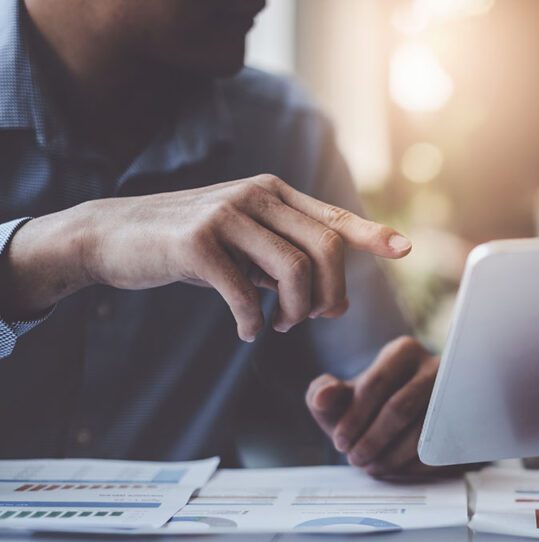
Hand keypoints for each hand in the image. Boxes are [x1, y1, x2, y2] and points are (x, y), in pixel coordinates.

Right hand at [1, 174, 410, 339]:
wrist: (116, 236)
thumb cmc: (191, 245)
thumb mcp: (245, 245)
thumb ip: (288, 261)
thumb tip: (335, 300)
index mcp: (274, 193)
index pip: (334, 217)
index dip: (372, 235)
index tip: (404, 250)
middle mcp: (256, 194)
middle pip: (325, 250)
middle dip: (329, 295)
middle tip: (310, 319)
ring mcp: (226, 213)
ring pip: (294, 271)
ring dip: (295, 312)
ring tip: (278, 326)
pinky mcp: (197, 241)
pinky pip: (246, 293)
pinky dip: (253, 322)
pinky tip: (248, 331)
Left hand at [306, 336, 455, 479]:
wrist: (407, 420)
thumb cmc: (369, 406)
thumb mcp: (340, 397)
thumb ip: (322, 393)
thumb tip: (323, 396)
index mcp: (403, 352)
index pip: (376, 384)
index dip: (354, 418)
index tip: (340, 443)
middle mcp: (435, 366)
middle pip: (400, 408)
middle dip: (372, 440)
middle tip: (355, 459)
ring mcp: (455, 394)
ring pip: (423, 431)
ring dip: (392, 457)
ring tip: (372, 467)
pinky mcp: (466, 422)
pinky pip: (441, 448)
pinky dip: (414, 465)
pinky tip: (396, 469)